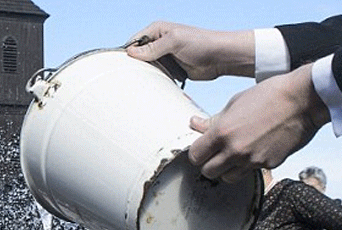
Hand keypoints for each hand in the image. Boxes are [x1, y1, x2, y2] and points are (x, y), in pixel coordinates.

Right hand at [126, 22, 254, 79]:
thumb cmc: (202, 43)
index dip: (128, 52)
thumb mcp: (174, 42)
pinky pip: (159, 75)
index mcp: (157, 30)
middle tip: (128, 78)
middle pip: (139, 55)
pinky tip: (153, 87)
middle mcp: (159, 42)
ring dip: (146, 74)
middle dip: (135, 65)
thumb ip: (152, 48)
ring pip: (148, 67)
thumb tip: (131, 52)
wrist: (221, 57)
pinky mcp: (172, 68)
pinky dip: (156, 81)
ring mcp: (166, 56)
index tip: (121, 65)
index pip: (135, 41)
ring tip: (139, 84)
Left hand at [188, 64, 329, 182]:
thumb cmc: (271, 95)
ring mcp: (252, 160)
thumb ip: (214, 120)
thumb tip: (196, 125)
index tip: (202, 149)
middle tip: (216, 154)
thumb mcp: (236, 103)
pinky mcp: (269, 165)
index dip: (197, 153)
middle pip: (208, 172)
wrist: (303, 100)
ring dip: (227, 170)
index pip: (195, 156)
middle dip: (209, 164)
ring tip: (234, 155)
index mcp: (223, 133)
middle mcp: (235, 150)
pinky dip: (249, 166)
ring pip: (228, 178)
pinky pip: (251, 172)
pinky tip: (255, 150)